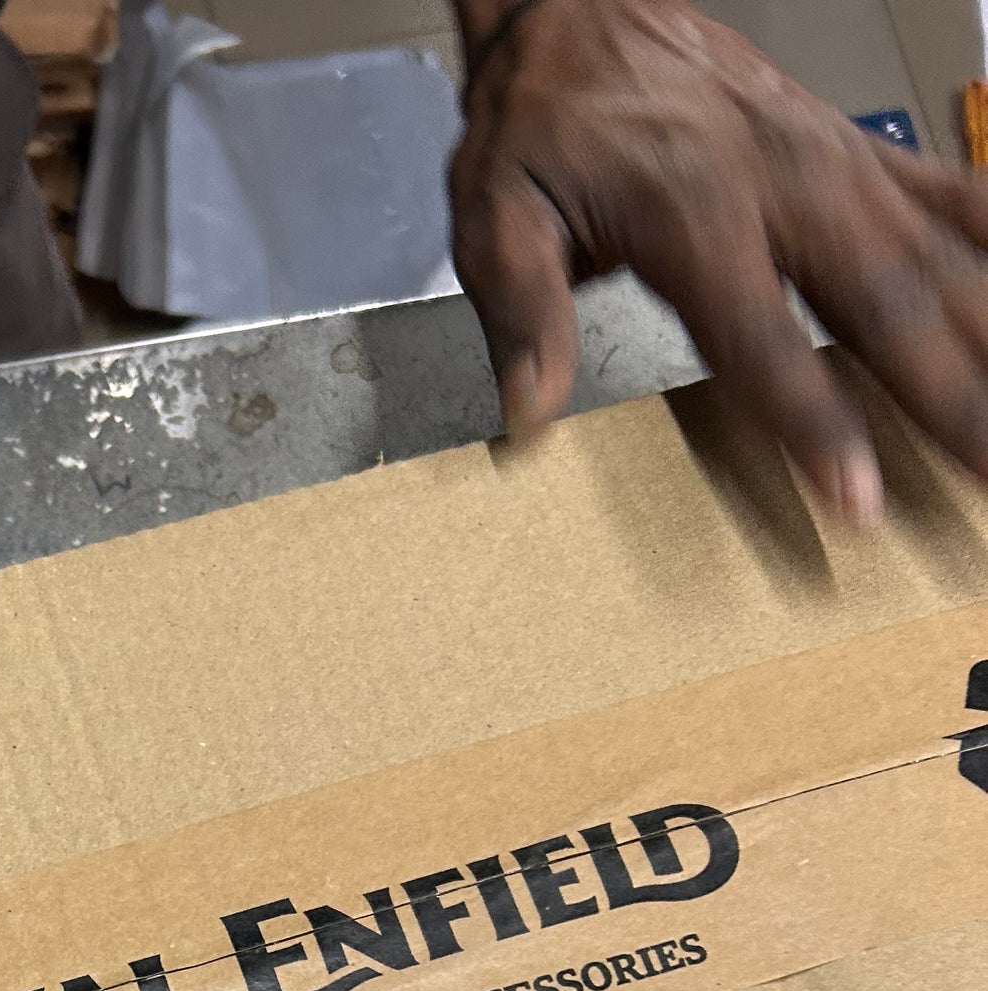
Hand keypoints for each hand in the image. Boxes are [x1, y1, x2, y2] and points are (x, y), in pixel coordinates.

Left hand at [449, 0, 987, 521]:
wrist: (581, 6)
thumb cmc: (544, 119)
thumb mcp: (496, 212)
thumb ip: (522, 308)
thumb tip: (531, 406)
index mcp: (693, 213)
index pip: (763, 338)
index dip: (813, 419)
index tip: (859, 492)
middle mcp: (785, 182)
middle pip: (886, 303)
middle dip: (949, 397)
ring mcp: (834, 161)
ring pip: (940, 257)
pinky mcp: (857, 149)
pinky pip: (952, 196)